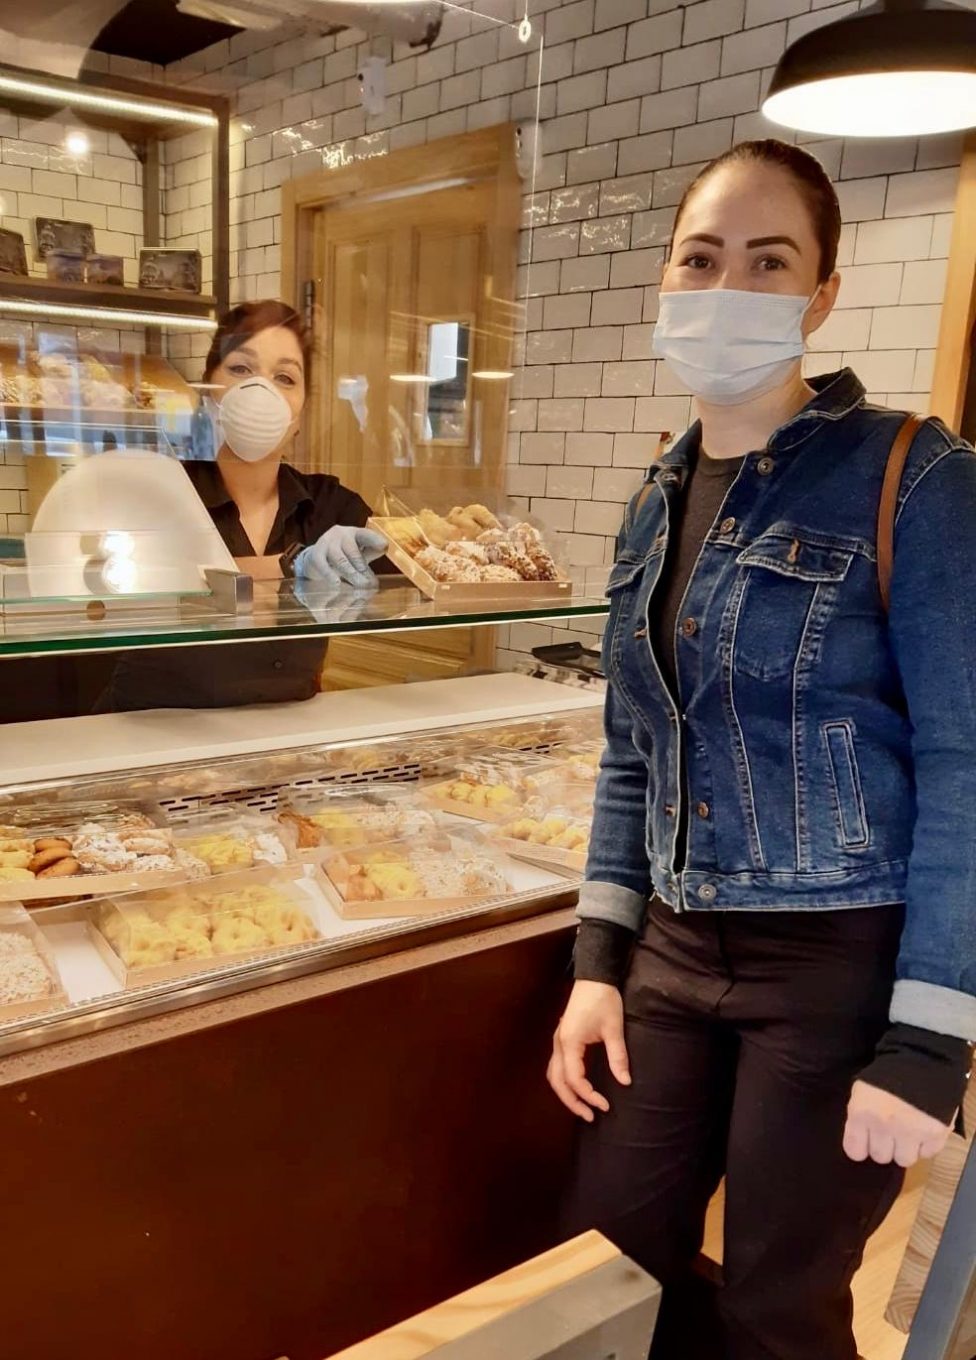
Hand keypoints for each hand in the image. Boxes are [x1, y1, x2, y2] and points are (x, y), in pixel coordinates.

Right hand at [294, 526, 386, 588]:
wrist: (317, 558)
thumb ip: (366, 566)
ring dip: (350, 574)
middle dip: (362, 568)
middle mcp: (341, 534)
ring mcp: (327, 542)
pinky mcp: (315, 554)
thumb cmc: (344, 556)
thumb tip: (373, 583)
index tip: (383, 545)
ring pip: (340, 560)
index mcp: (355, 533)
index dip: (374, 539)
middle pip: (353, 552)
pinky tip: (336, 583)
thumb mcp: (358, 557)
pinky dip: (329, 574)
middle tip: (369, 583)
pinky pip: (322, 564)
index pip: (366, 535)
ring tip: (359, 585)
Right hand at [547, 980, 630, 1121]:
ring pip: (554, 1075)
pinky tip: (578, 1087)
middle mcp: (559, 1044)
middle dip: (572, 1102)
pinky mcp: (563, 1038)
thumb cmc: (603, 999)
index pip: (574, 1079)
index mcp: (570, 1042)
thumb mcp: (614, 1028)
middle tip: (590, 1117)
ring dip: (566, 1093)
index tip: (605, 1105)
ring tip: (583, 1108)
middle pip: (557, 1081)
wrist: (594, 976)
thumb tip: (625, 1082)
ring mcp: (558, 1040)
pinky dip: (565, 1081)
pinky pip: (557, 1066)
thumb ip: (618, 1056)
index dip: (588, 1095)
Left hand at [843, 1079, 952, 1166]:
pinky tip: (924, 1128)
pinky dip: (926, 1144)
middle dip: (885, 1145)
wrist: (922, 1057)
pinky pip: (927, 1153)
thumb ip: (859, 1116)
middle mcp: (885, 1126)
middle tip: (891, 1130)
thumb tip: (861, 1142)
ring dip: (906, 1148)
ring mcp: (911, 1132)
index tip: (867, 1140)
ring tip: (909, 1130)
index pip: (855, 1151)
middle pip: (881, 1157)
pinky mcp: (935, 1134)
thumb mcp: (863, 1090)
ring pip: (905, 1159)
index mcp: (862, 1113)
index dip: (861, 1146)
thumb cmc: (888, 1072)